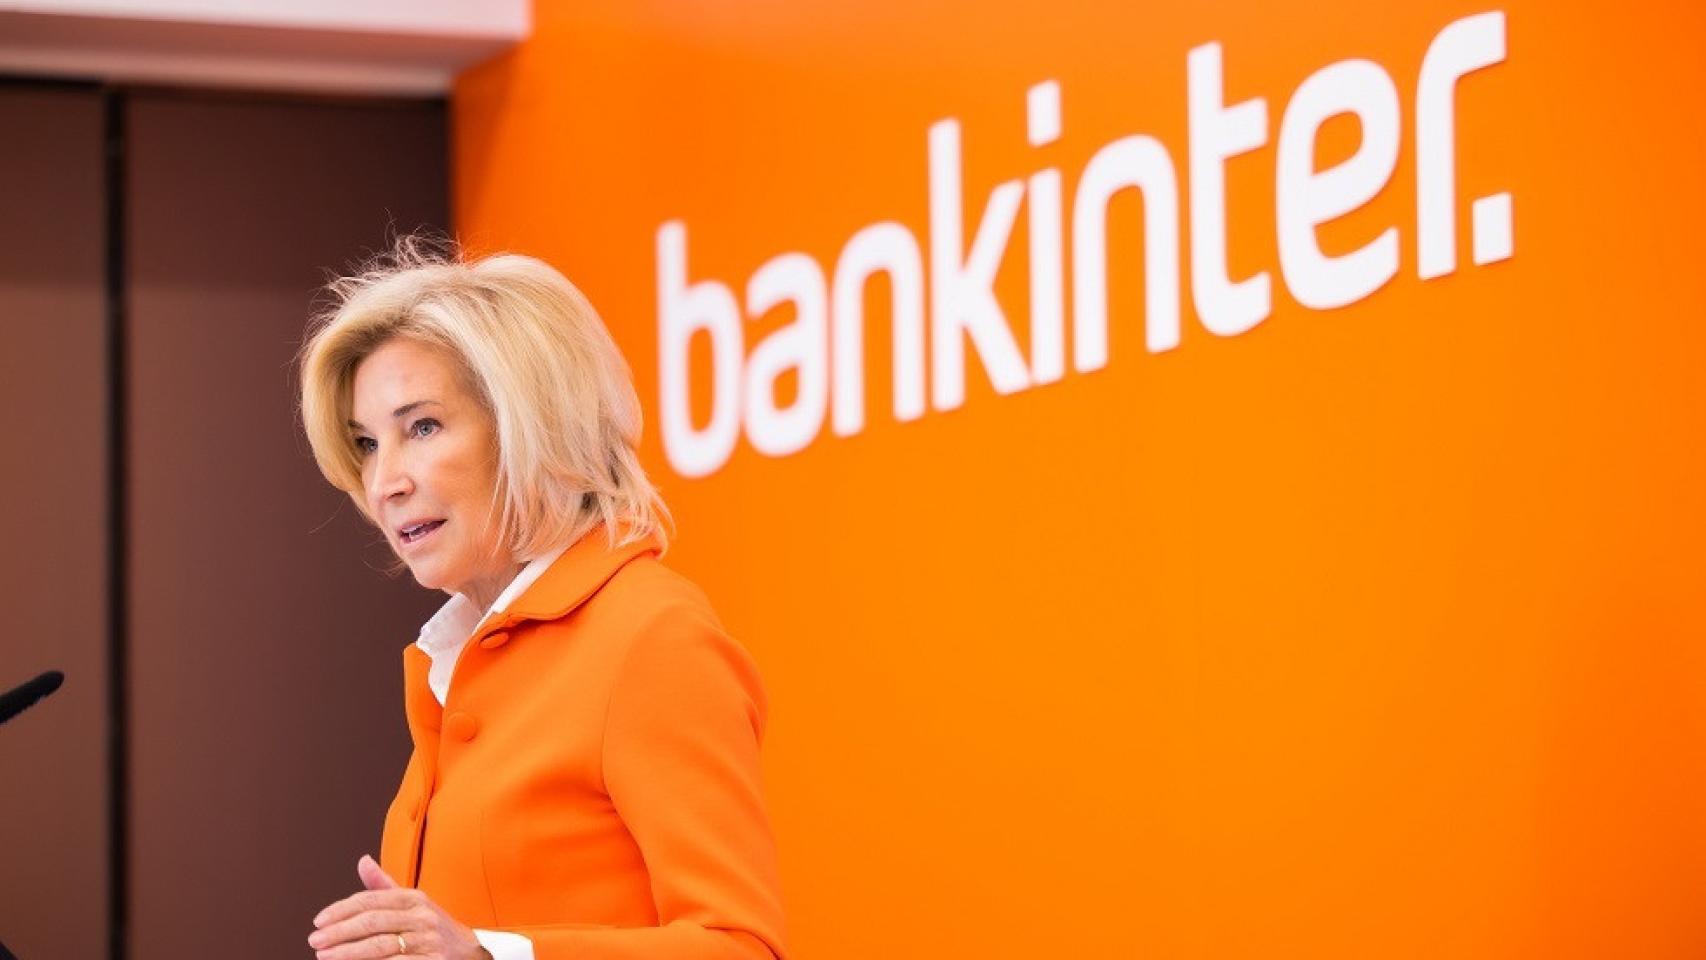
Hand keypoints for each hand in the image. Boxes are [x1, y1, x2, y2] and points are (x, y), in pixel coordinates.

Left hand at [308, 855, 487, 959]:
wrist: (469, 954)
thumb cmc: (432, 928)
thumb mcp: (412, 904)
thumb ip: (384, 886)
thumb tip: (362, 861)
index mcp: (414, 898)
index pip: (371, 900)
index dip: (342, 909)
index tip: (319, 921)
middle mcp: (422, 917)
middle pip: (372, 922)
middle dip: (339, 932)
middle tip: (315, 941)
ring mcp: (427, 942)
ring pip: (379, 946)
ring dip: (348, 952)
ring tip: (325, 956)